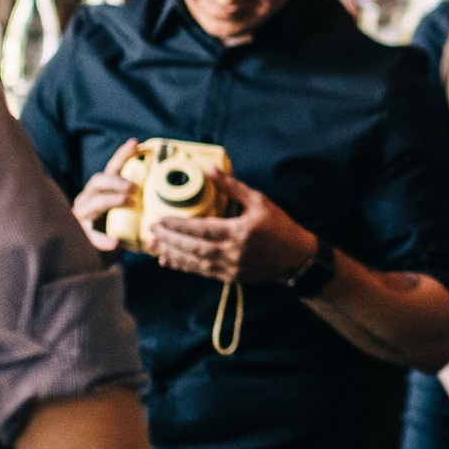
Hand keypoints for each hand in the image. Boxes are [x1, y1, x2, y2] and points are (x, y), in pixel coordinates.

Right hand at [74, 138, 140, 250]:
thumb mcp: (127, 210)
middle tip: (133, 186)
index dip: (122, 156)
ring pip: (92, 204)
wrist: (96, 255)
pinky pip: (93, 237)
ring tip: (127, 201)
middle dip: (115, 181)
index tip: (135, 143)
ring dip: (111, 200)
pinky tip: (115, 243)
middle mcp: (88, 199)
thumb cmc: (116, 228)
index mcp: (100, 190)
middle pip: (97, 182)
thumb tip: (169, 190)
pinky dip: (103, 240)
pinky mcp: (83, 236)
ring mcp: (82, 216)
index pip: (111, 169)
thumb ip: (140, 200)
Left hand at [147, 176, 317, 284]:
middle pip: (194, 248)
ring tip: (154, 246)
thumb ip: (233, 187)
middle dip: (170, 240)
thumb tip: (211, 170)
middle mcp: (233, 252)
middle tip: (151, 231)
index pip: (202, 229)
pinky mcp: (231, 277)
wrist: (297, 258)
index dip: (179, 225)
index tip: (160, 219)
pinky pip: (202, 272)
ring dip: (173, 254)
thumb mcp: (259, 201)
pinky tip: (170, 261)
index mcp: (240, 232)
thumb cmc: (280, 227)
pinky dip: (184, 266)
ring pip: (195, 263)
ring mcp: (231, 268)